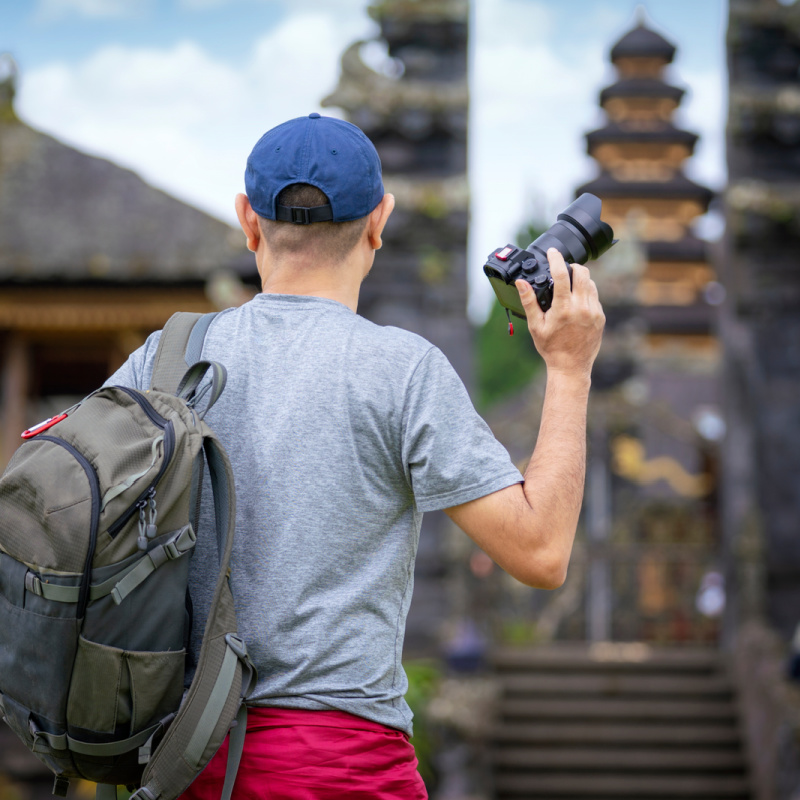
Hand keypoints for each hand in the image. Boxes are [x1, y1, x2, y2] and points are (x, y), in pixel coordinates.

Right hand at [515, 248, 604, 378]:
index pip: (562, 274)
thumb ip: (529, 301)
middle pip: (582, 273)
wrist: (571, 366)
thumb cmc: (551, 348)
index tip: (552, 252)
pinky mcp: (600, 317)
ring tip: (569, 285)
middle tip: (563, 269)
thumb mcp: (535, 325)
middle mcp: (581, 308)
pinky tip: (577, 300)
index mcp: (563, 308)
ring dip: (581, 278)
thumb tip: (521, 283)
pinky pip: (595, 296)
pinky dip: (586, 292)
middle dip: (572, 266)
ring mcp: (593, 312)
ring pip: (591, 283)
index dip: (556, 259)